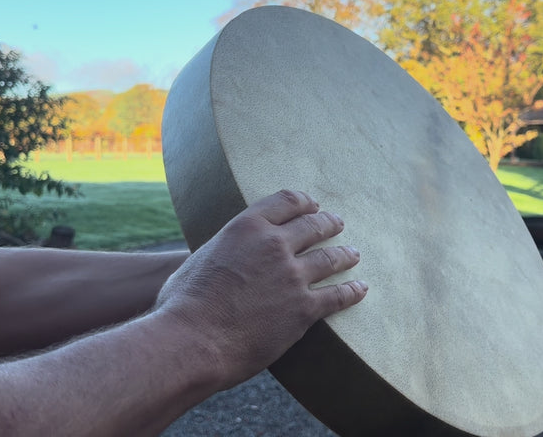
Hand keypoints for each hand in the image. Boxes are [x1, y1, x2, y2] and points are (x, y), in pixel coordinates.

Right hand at [153, 189, 366, 388]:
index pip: (285, 201)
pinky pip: (337, 296)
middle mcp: (274, 245)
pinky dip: (352, 291)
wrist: (193, 341)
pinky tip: (360, 289)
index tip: (312, 205)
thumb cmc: (182, 305)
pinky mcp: (304, 309)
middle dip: (329, 223)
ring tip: (353, 254)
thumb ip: (221, 251)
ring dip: (345, 254)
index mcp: (246, 227)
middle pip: (313, 225)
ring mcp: (292, 276)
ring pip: (330, 258)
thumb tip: (221, 256)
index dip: (304, 202)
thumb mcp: (199, 260)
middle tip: (337, 223)